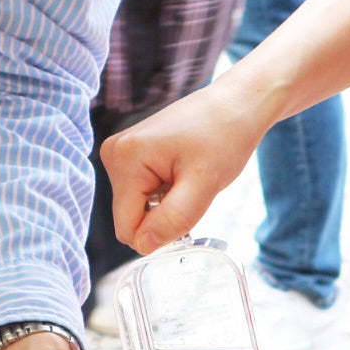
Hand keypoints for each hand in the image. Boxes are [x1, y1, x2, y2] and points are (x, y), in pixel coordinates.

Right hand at [101, 77, 273, 254]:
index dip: (160, 232)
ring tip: (189, 176)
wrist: (235, 104)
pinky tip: (182, 170)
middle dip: (164, 215)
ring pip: (138, 208)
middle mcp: (114, 154)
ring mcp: (120, 153)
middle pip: (131, 218)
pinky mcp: (131, 154)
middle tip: (192, 188)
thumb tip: (144, 245)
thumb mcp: (204, 183)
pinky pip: (142, 193)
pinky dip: (165, 191)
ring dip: (166, 203)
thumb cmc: (224, 136)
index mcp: (125, 160)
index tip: (189, 208)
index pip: (127, 228)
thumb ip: (173, 218)